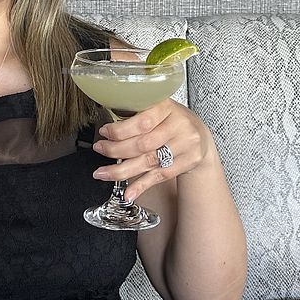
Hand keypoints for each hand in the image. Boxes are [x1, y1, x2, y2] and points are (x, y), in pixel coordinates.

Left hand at [92, 99, 212, 203]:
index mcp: (167, 107)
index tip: (104, 133)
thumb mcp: (158, 109)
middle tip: (100, 150)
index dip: (119, 130)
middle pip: (143, 144)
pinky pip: (160, 176)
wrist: (200, 136)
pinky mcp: (188, 162)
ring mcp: (185, 145)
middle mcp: (179, 125)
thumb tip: (107, 131)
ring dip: (121, 170)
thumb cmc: (172, 121)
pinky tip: (128, 192)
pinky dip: (141, 186)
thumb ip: (138, 115)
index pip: (142, 121)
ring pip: (148, 161)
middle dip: (115, 150)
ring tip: (103, 173)